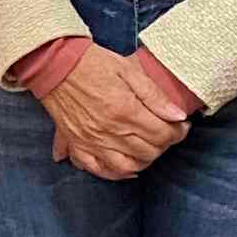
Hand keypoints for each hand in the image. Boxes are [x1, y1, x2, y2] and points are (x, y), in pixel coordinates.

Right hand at [33, 44, 185, 181]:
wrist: (55, 64)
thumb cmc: (92, 63)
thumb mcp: (128, 70)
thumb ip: (154, 95)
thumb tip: (178, 115)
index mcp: (125, 111)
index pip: (163, 134)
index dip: (178, 132)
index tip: (181, 125)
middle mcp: (110, 131)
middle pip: (148, 152)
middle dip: (164, 145)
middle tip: (166, 133)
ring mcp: (92, 141)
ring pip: (127, 167)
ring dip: (143, 161)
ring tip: (148, 149)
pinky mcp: (77, 144)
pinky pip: (98, 169)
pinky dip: (114, 173)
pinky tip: (126, 167)